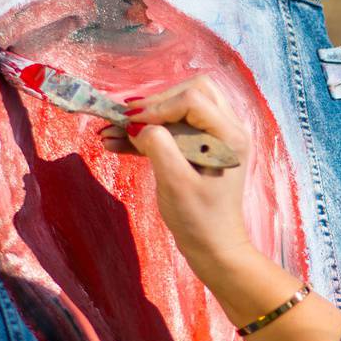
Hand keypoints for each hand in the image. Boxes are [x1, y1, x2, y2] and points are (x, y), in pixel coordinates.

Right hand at [101, 73, 254, 278]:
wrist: (214, 248)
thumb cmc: (199, 220)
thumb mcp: (175, 184)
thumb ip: (158, 147)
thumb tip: (139, 125)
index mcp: (229, 135)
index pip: (192, 99)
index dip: (158, 106)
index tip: (130, 122)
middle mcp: (228, 129)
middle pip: (189, 93)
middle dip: (154, 104)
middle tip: (124, 122)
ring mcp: (216, 138)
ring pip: (179, 109)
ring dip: (147, 119)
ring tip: (111, 133)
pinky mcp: (201, 149)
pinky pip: (174, 129)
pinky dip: (149, 134)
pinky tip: (118, 143)